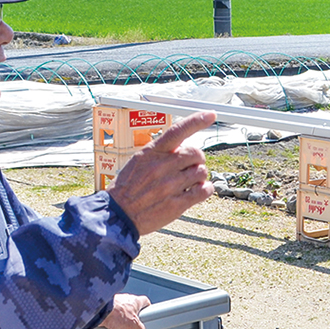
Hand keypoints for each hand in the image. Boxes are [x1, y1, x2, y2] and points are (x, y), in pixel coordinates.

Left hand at [101, 293, 152, 328]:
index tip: (148, 316)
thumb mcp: (132, 325)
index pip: (145, 302)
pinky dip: (110, 323)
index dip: (147, 309)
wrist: (96, 310)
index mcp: (135, 300)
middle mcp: (125, 300)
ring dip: (119, 322)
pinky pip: (110, 317)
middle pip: (132, 310)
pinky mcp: (104, 309)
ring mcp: (114, 304)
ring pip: (120, 314)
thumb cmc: (114, 310)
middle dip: (131, 320)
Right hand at [107, 111, 215, 234]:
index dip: (196, 121)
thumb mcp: (139, 161)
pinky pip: (204, 191)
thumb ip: (160, 152)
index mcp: (152, 153)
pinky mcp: (177, 203)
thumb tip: (182, 147)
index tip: (210, 115)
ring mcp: (170, 185)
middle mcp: (162, 166)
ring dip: (198, 177)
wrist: (118, 214)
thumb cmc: (127, 187)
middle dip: (196, 160)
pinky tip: (196, 191)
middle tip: (188, 168)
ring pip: (202, 172)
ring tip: (186, 182)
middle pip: (196, 154)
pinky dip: (204, 190)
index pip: (177, 130)